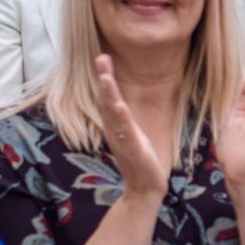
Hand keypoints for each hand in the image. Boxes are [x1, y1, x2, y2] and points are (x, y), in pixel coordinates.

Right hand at [94, 53, 171, 197]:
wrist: (143, 188)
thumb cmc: (139, 159)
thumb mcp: (131, 133)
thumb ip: (124, 118)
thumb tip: (120, 101)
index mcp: (115, 124)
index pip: (107, 96)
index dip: (105, 76)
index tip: (103, 56)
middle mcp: (114, 130)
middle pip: (106, 100)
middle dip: (104, 78)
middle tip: (101, 57)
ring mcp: (122, 139)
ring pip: (113, 113)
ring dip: (109, 95)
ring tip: (105, 76)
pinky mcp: (132, 149)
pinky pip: (126, 132)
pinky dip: (122, 118)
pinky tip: (120, 106)